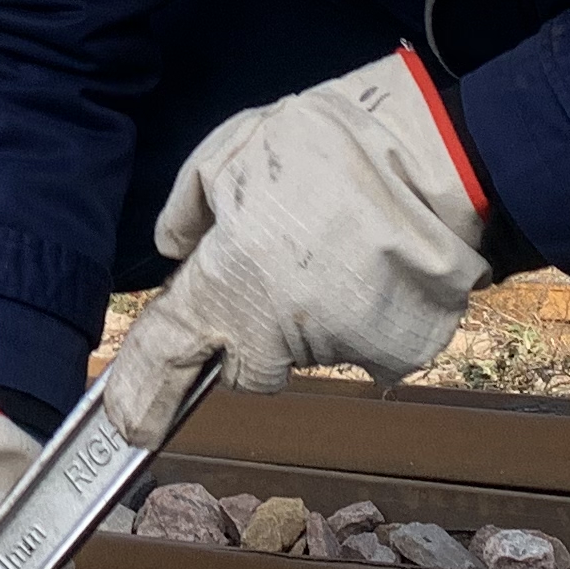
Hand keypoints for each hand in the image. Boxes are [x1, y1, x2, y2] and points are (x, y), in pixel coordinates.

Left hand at [100, 49, 492, 442]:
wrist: (442, 160)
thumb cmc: (331, 146)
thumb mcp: (233, 149)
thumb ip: (190, 208)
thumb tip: (175, 248)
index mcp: (225, 288)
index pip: (167, 356)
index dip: (140, 392)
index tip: (127, 421)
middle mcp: (275, 336)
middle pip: (243, 361)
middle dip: (246, 325)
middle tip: (274, 254)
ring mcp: (335, 352)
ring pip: (302, 347)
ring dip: (308, 309)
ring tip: (336, 238)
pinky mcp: (393, 357)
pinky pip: (359, 342)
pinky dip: (361, 312)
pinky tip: (374, 260)